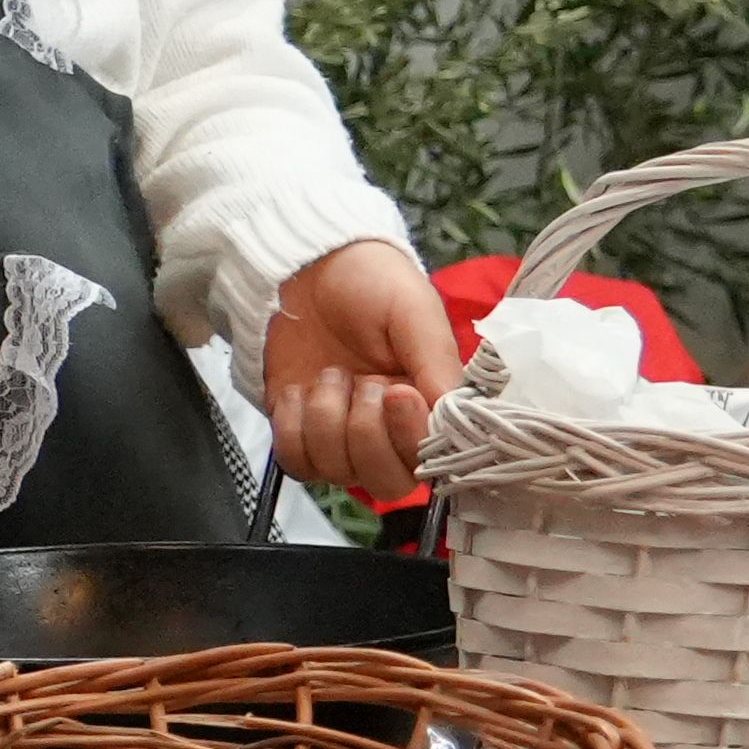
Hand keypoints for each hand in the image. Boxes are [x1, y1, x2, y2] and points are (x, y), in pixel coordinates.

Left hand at [262, 238, 458, 505]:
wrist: (305, 265)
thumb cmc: (370, 282)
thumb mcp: (414, 311)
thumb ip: (438, 364)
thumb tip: (454, 418)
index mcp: (429, 402)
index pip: (434, 456)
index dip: (411, 436)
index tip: (394, 392)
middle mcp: (390, 430)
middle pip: (388, 482)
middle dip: (367, 435)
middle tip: (361, 380)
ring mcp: (343, 435)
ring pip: (339, 473)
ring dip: (328, 420)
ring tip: (330, 373)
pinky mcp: (299, 433)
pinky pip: (297, 463)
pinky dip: (293, 429)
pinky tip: (299, 391)